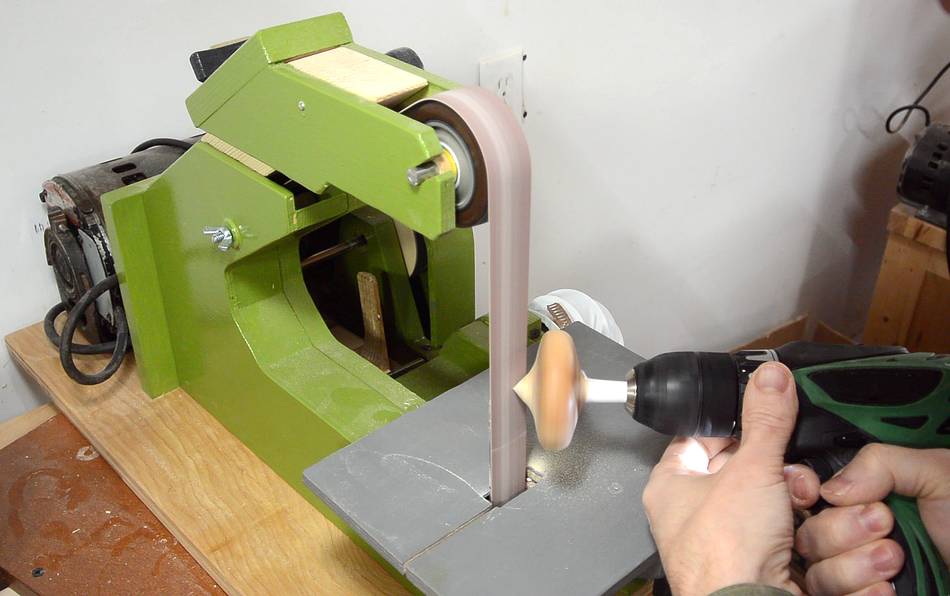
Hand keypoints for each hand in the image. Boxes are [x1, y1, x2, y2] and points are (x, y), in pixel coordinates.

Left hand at [642, 362, 804, 594]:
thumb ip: (765, 421)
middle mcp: (694, 516)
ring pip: (772, 501)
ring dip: (797, 499)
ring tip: (805, 502)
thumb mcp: (750, 470)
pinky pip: (788, 534)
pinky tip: (814, 529)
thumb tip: (771, 380)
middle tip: (791, 472)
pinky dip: (807, 529)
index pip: (699, 438)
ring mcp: (727, 543)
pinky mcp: (758, 565)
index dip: (730, 423)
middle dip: (778, 469)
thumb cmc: (724, 554)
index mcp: (671, 487)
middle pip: (743, 471)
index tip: (760, 412)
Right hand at [793, 444, 949, 594]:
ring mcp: (860, 573)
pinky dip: (861, 595)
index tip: (821, 494)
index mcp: (867, 496)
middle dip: (841, 530)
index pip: (810, 493)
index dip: (805, 493)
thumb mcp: (939, 475)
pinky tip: (890, 590)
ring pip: (818, 572)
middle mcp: (857, 534)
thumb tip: (830, 488)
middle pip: (808, 534)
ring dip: (853, 567)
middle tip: (884, 523)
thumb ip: (883, 464)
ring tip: (895, 560)